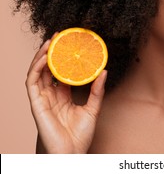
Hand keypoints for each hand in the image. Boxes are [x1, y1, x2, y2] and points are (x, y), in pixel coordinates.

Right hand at [25, 37, 106, 152]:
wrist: (71, 154)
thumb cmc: (79, 135)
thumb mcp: (93, 108)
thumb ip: (97, 90)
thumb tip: (104, 71)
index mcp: (63, 96)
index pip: (61, 72)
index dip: (64, 59)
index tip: (71, 44)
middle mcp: (51, 95)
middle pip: (48, 69)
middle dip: (52, 52)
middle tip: (59, 36)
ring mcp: (42, 98)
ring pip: (38, 72)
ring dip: (42, 55)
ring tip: (51, 41)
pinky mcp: (36, 103)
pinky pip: (32, 81)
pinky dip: (36, 67)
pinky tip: (44, 56)